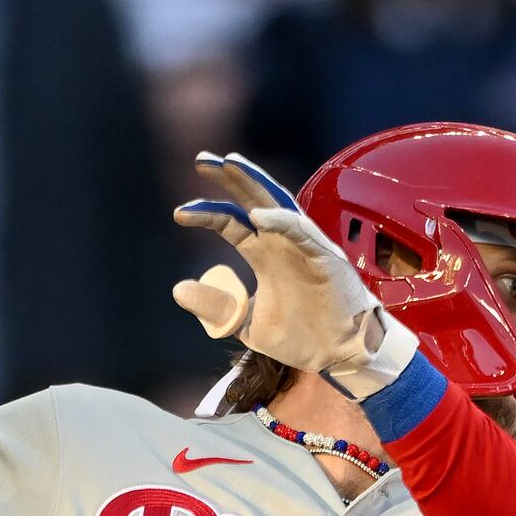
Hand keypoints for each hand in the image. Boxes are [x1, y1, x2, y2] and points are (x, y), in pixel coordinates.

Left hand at [170, 150, 418, 399]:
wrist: (338, 354)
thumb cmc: (300, 336)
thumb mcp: (246, 324)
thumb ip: (216, 307)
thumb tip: (177, 288)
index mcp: (262, 252)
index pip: (230, 221)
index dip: (206, 213)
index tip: (179, 214)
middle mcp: (281, 242)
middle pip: (252, 198)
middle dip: (229, 176)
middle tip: (202, 160)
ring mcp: (304, 245)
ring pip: (277, 203)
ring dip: (254, 183)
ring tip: (230, 165)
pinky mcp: (325, 257)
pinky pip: (302, 232)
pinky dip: (281, 221)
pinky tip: (258, 214)